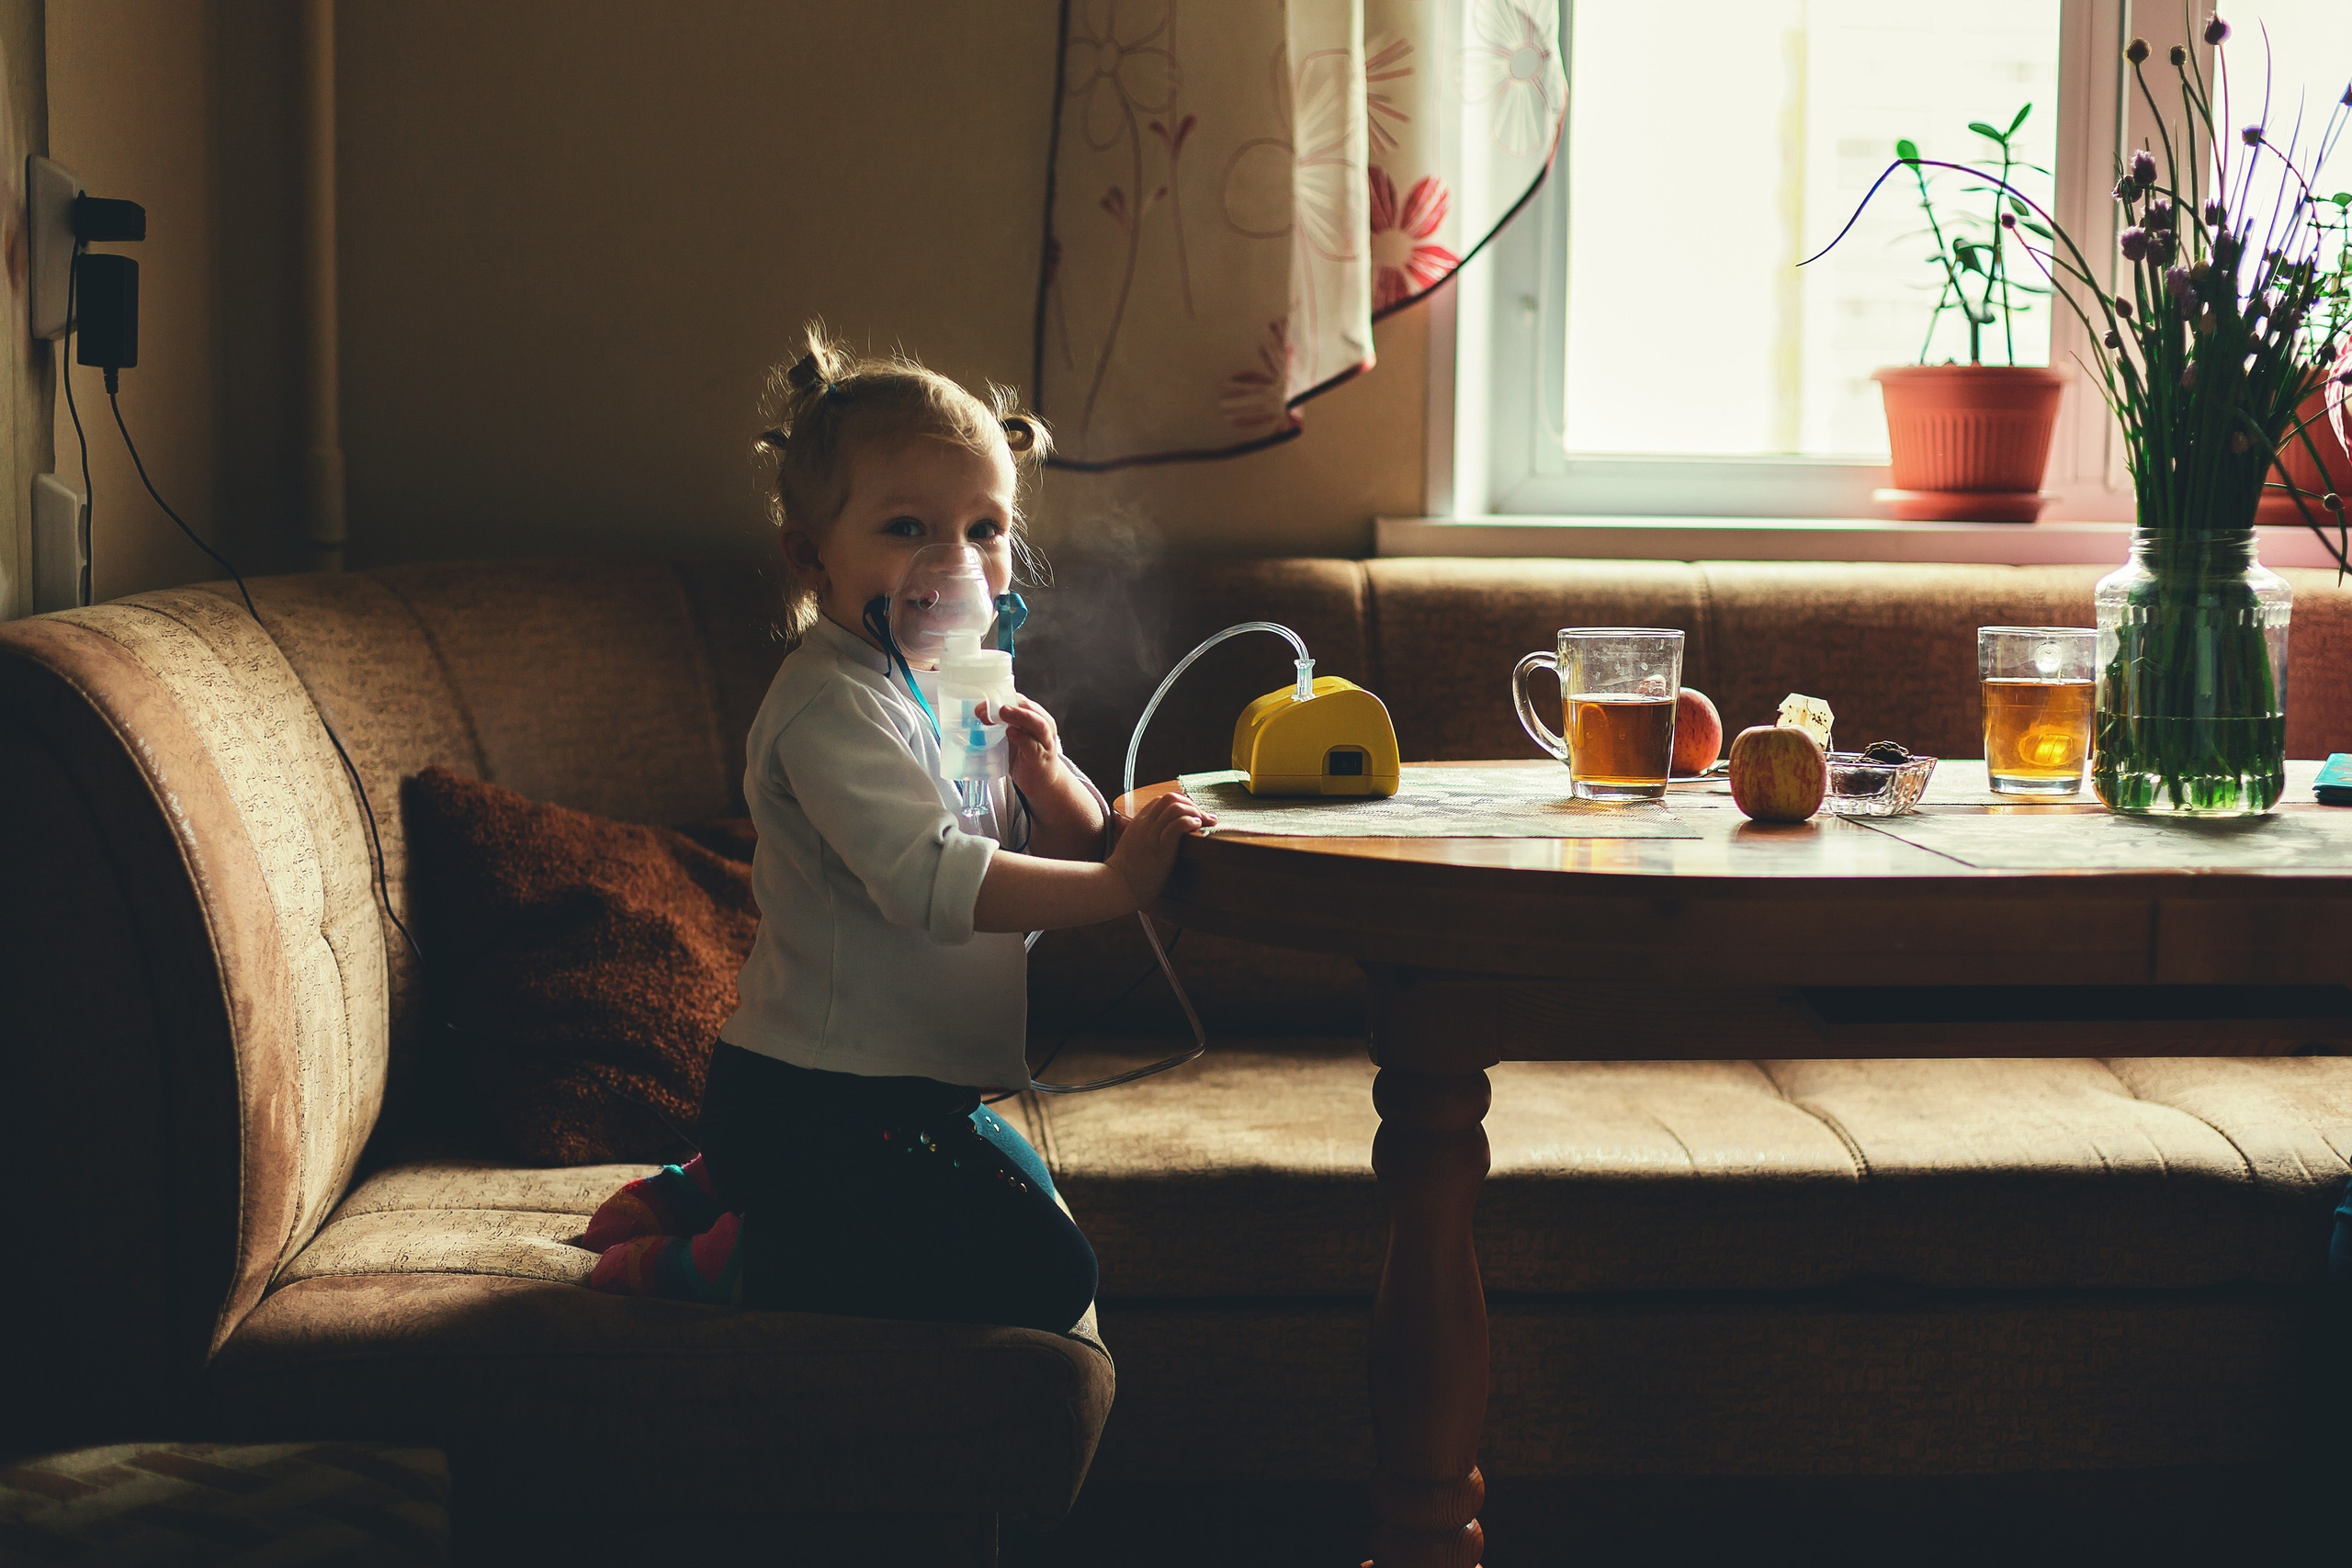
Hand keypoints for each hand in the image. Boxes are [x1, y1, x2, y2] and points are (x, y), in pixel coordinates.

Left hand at [990, 695, 1064, 796]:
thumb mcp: (1015, 736)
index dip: (1002, 698)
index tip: (983, 703)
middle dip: (1009, 705)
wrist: (1042, 782)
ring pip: (1037, 724)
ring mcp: (1045, 742)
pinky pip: (1033, 746)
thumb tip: (978, 714)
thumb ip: (1003, 725)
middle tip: (988, 708)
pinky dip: (1022, 738)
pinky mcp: (1040, 759)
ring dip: (1019, 716)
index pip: (1020, 700)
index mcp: (1037, 717)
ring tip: (1002, 713)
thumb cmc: (1026, 756)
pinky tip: (1010, 733)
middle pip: (1030, 708)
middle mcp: (1044, 726)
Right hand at [1106, 791, 1214, 908]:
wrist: (1117, 886)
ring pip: (1175, 808)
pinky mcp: (1161, 849)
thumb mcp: (1132, 844)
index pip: (1163, 800)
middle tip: (1204, 820)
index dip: (1182, 803)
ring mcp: (1152, 835)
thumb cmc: (1127, 871)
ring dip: (1194, 813)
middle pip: (1171, 798)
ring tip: (1203, 824)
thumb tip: (1157, 832)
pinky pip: (1177, 825)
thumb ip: (1143, 834)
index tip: (1193, 816)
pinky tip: (1196, 829)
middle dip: (1191, 805)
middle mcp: (1146, 824)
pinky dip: (1190, 823)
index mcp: (1139, 822)